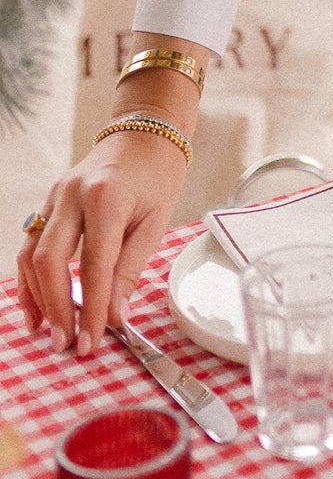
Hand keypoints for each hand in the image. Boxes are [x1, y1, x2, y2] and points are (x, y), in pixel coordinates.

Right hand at [17, 133, 187, 355]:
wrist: (145, 134)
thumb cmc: (157, 176)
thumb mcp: (155, 223)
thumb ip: (130, 271)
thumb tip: (115, 318)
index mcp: (107, 198)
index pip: (94, 265)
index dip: (91, 310)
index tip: (92, 343)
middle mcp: (72, 195)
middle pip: (50, 260)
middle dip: (56, 308)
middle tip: (66, 343)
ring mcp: (54, 196)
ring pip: (30, 254)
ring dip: (36, 297)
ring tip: (48, 331)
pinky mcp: (48, 201)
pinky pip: (30, 244)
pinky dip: (30, 278)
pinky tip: (37, 305)